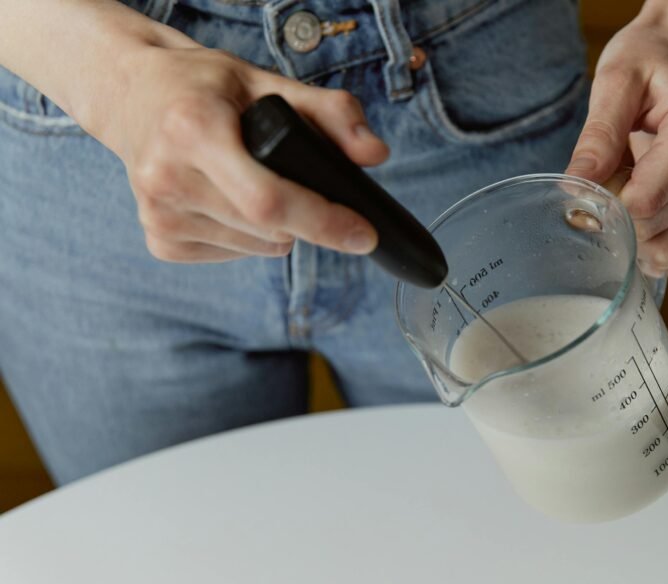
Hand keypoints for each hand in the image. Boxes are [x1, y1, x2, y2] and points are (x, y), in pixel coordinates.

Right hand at [90, 37, 387, 262]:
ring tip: (255, 182)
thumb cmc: (203, 86)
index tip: (364, 235)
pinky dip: (249, 236)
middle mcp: (168, 177)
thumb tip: (375, 154)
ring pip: (258, 247)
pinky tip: (229, 200)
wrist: (128, 93)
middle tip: (302, 184)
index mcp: (194, 130)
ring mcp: (159, 214)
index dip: (323, 222)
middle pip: (270, 229)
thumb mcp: (265, 81)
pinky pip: (234, 255)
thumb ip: (328, 112)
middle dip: (307, 217)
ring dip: (278, 228)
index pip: (269, 200)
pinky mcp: (159, 240)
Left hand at [566, 18, 667, 277]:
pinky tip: (630, 209)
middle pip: (652, 226)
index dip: (607, 202)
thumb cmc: (646, 61)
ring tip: (622, 184)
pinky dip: (642, 241)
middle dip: (616, 214)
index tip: (586, 180)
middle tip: (603, 175)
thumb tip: (575, 187)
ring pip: (663, 247)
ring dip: (629, 229)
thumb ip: (598, 136)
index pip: (647, 200)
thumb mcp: (615, 82)